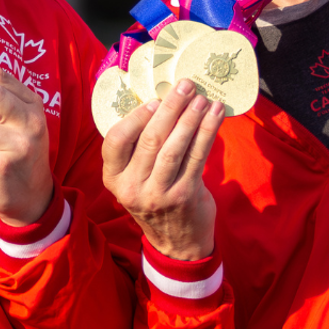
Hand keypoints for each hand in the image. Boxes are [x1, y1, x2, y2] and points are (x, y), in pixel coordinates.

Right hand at [102, 79, 223, 260]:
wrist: (177, 242)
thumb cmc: (155, 198)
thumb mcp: (135, 179)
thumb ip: (139, 150)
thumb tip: (161, 103)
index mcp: (113, 178)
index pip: (116, 141)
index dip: (136, 117)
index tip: (155, 100)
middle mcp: (132, 187)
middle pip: (150, 139)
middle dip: (171, 107)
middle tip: (185, 86)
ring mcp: (159, 194)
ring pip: (175, 146)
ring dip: (191, 118)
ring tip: (202, 98)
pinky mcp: (185, 195)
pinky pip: (197, 156)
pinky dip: (207, 132)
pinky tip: (214, 115)